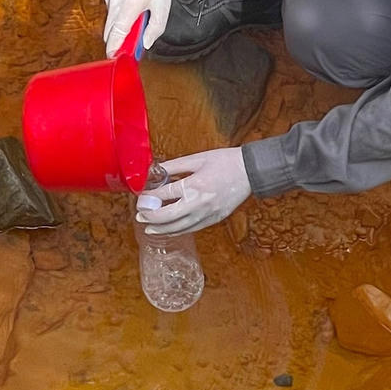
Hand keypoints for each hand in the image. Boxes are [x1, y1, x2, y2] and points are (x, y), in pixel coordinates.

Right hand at [102, 0, 173, 55]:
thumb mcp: (163, 4)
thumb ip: (156, 27)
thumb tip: (146, 43)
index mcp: (129, 7)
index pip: (116, 34)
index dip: (115, 49)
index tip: (115, 58)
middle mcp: (115, 2)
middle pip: (110, 31)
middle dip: (118, 40)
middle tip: (131, 44)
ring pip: (111, 19)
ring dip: (120, 24)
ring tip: (138, 15)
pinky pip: (111, 7)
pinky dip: (119, 12)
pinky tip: (133, 2)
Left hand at [136, 148, 251, 234]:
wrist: (251, 171)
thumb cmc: (225, 161)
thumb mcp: (197, 158)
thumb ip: (175, 166)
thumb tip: (156, 170)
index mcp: (194, 185)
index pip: (165, 194)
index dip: (150, 197)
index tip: (141, 196)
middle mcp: (199, 203)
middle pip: (168, 216)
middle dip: (151, 217)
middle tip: (140, 216)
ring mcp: (208, 214)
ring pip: (179, 227)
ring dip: (162, 229)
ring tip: (149, 228)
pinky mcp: (215, 219)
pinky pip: (192, 229)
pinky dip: (178, 231)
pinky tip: (169, 230)